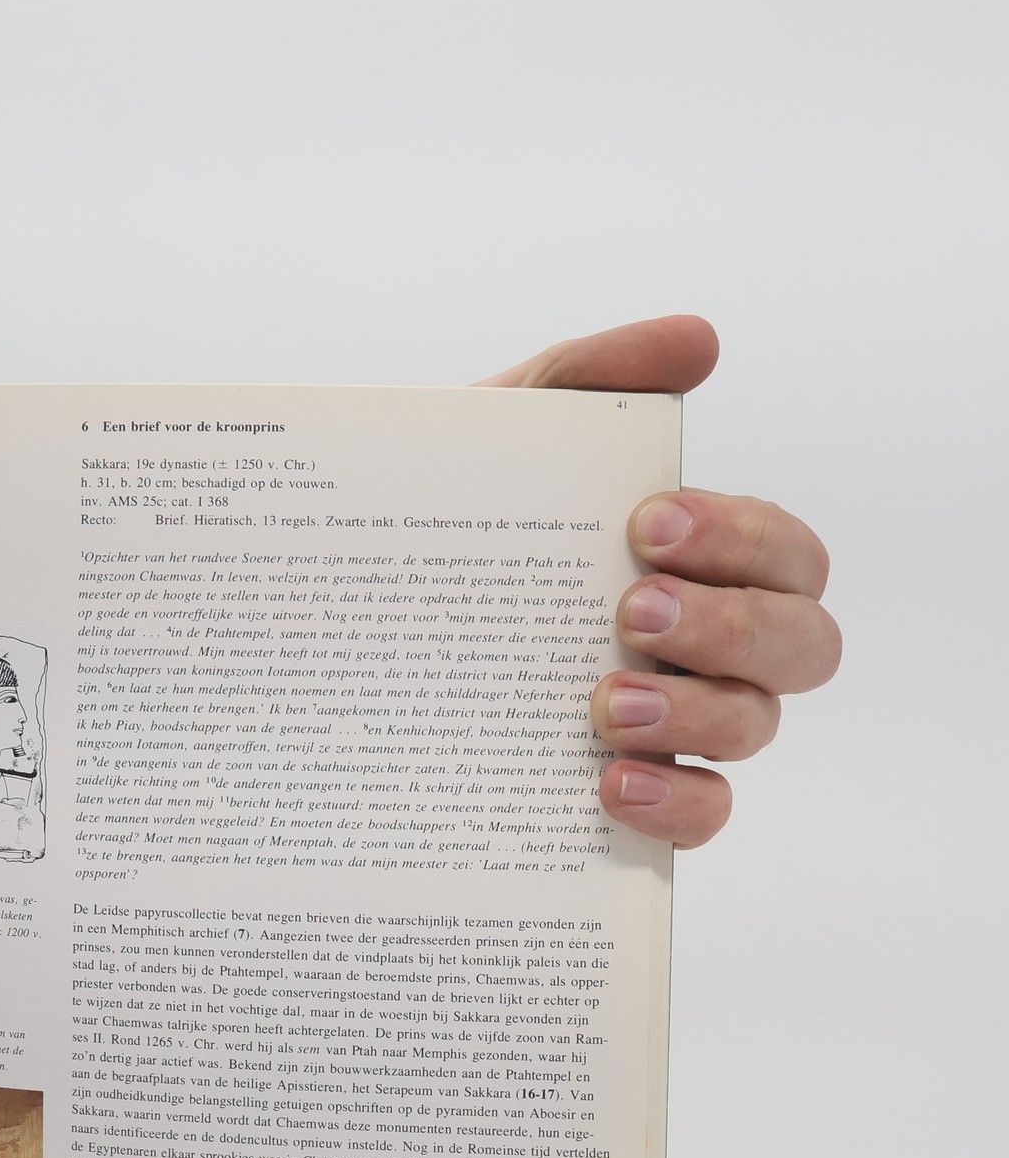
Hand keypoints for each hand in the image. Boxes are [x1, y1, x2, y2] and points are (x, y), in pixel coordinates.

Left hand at [482, 316, 839, 846]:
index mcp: (706, 559)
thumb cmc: (459, 512)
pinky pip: (705, 816)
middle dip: (730, 623)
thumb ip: (593, 378)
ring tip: (602, 702)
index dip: (739, 538)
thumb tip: (696, 341)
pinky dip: (679, 802)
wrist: (354, 600)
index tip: (644, 524)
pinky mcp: (639, 790)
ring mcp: (682, 723)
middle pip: (803, 643)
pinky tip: (611, 782)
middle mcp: (712, 644)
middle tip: (631, 608)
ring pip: (756, 726)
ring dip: (694, 710)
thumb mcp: (504, 435)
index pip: (786, 552)